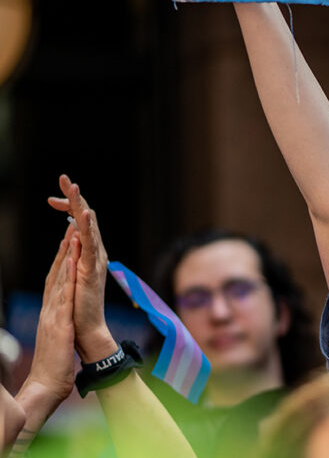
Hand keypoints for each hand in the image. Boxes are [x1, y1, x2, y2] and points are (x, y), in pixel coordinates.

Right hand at [17, 228, 76, 426]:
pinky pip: (63, 297)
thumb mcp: (60, 336)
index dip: (62, 260)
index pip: (56, 282)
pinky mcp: (58, 324)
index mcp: (51, 312)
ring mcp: (52, 316)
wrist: (48, 384)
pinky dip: (67, 279)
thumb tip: (65, 314)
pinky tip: (71, 264)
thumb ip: (60, 322)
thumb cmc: (56, 362)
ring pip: (58, 281)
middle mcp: (49, 310)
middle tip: (70, 228)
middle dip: (62, 252)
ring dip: (64, 258)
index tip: (69, 242)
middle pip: (55, 276)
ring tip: (71, 235)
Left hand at [48, 176, 116, 361]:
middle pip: (85, 218)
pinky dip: (87, 230)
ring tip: (74, 187)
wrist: (88, 332)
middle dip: (74, 198)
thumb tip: (71, 237)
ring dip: (81, 206)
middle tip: (64, 178)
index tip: (52, 200)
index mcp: (88, 254)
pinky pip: (90, 247)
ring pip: (89, 227)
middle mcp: (95, 254)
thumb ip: (73, 257)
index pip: (78, 224)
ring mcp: (94, 262)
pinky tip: (83, 215)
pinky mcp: (91, 272)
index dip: (68, 208)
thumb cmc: (79, 308)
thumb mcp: (72, 277)